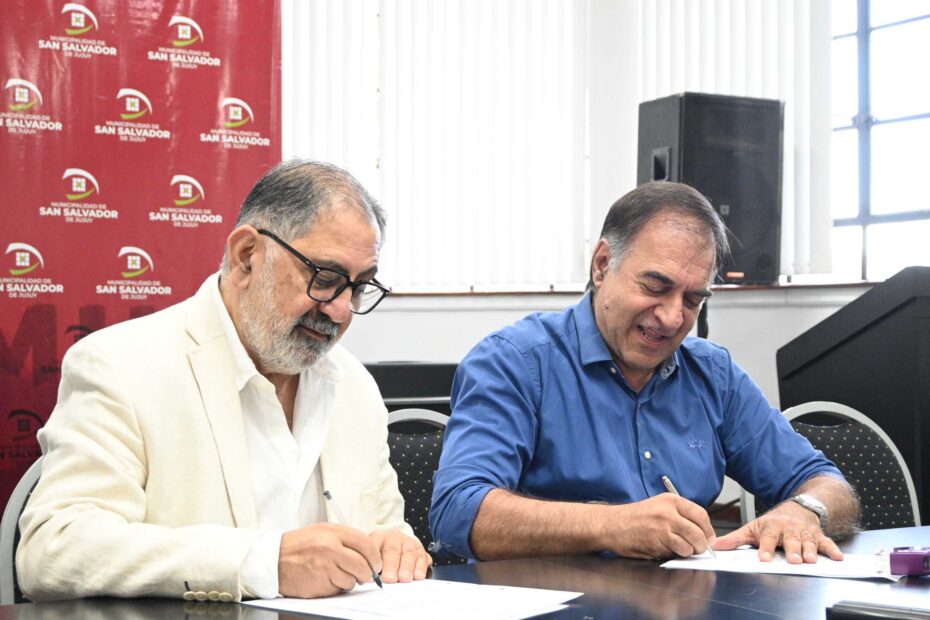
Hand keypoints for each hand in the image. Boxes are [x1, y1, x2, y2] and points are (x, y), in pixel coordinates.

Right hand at [278, 523, 381, 597]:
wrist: (273, 559)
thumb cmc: (300, 545)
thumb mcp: (323, 531)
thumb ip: (346, 538)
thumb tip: (369, 552)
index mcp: (333, 532)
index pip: (366, 545)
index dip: (375, 557)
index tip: (377, 563)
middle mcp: (330, 549)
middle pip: (363, 566)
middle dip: (367, 573)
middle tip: (365, 574)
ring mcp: (324, 568)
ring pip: (352, 580)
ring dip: (349, 581)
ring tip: (337, 573)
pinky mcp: (319, 584)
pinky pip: (338, 589)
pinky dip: (336, 587)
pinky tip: (326, 579)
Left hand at [370, 529, 431, 582]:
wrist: (394, 544)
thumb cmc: (380, 555)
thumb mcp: (370, 556)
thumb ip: (369, 567)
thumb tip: (370, 580)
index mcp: (378, 538)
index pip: (375, 547)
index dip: (375, 561)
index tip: (376, 575)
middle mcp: (395, 538)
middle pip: (393, 550)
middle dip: (392, 565)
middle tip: (390, 578)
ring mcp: (410, 543)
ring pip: (410, 553)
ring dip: (408, 567)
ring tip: (405, 579)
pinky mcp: (421, 551)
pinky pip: (424, 557)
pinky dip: (422, 567)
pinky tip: (419, 576)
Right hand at [602, 494, 715, 558]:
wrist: (612, 525)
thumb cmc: (635, 517)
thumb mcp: (659, 506)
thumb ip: (680, 515)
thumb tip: (703, 532)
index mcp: (671, 500)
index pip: (701, 515)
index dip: (708, 530)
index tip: (709, 537)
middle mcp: (668, 512)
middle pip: (699, 533)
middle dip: (702, 545)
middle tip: (699, 548)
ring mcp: (662, 528)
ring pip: (689, 546)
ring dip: (689, 552)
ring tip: (680, 549)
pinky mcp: (656, 543)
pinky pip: (675, 553)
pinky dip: (675, 555)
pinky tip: (666, 550)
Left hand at [713, 501, 842, 563]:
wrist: (798, 508)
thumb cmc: (773, 522)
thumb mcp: (753, 528)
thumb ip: (735, 539)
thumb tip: (715, 546)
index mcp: (771, 527)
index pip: (767, 538)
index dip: (766, 548)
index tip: (764, 559)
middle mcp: (789, 529)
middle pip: (790, 540)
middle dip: (792, 550)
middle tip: (793, 560)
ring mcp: (805, 532)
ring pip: (808, 542)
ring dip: (810, 550)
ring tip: (811, 560)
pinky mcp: (818, 535)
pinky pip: (827, 542)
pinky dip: (833, 549)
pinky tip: (838, 557)